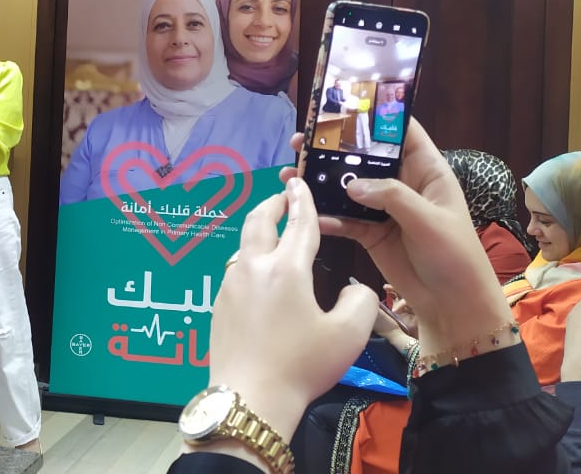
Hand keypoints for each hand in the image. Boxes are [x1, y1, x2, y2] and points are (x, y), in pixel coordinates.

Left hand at [207, 177, 376, 441]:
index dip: (303, 200)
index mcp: (286, 267)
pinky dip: (250, 260)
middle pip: (258, 221)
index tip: (300, 181)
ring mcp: (229, 285)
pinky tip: (261, 278)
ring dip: (259, 232)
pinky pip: (236, 271)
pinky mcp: (218, 305)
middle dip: (272, 203)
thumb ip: (362, 301)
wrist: (249, 398)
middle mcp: (252, 267)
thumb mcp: (349, 335)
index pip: (298, 222)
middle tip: (284, 196)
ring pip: (243, 246)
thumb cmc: (302, 364)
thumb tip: (355, 290)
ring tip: (274, 235)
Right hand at [278, 120, 510, 357]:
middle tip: (300, 143)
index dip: (375, 116)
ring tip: (290, 175)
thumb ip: (392, 197)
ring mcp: (383, 209)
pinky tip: (306, 214)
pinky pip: (343, 219)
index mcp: (425, 171)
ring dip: (320, 182)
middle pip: (364, 157)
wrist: (453, 304)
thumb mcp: (428, 221)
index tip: (342, 106)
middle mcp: (402, 184)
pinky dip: (325, 216)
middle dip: (333, 149)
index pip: (401, 132)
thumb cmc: (454, 255)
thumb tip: (352, 185)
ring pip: (347, 186)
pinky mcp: (370, 233)